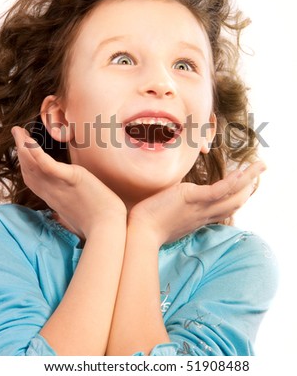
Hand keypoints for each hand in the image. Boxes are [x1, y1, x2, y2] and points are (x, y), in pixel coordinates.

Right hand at [11, 127, 126, 238]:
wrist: (110, 228)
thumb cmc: (99, 225)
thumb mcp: (80, 216)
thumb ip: (73, 210)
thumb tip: (73, 214)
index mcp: (55, 199)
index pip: (34, 180)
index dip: (26, 165)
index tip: (23, 152)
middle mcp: (52, 192)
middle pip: (29, 170)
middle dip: (20, 152)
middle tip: (17, 133)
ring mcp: (60, 186)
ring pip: (34, 166)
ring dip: (24, 147)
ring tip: (18, 131)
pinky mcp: (72, 179)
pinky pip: (49, 166)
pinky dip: (37, 154)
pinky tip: (29, 142)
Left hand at [128, 161, 265, 245]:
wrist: (139, 233)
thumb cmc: (148, 226)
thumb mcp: (169, 218)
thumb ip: (177, 210)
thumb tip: (174, 202)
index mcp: (199, 218)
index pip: (224, 208)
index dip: (238, 198)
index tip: (245, 187)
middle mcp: (204, 214)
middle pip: (235, 202)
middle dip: (250, 186)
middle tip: (260, 172)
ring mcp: (199, 207)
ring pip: (231, 195)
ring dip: (249, 179)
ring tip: (260, 166)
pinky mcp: (190, 198)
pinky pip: (217, 191)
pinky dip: (231, 182)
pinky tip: (241, 172)